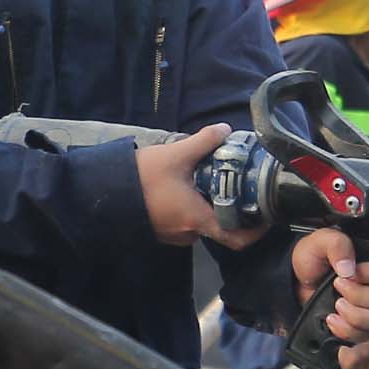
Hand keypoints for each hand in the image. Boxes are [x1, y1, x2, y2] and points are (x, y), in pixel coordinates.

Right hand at [138, 126, 259, 247]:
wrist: (100, 192)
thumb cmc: (141, 179)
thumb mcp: (176, 154)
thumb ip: (204, 142)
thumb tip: (225, 129)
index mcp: (198, 220)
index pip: (238, 238)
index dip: (258, 231)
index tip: (268, 215)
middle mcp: (188, 233)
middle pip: (220, 223)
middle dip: (229, 204)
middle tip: (237, 181)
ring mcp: (172, 234)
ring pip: (201, 219)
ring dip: (208, 202)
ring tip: (210, 177)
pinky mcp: (160, 228)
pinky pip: (184, 218)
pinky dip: (192, 204)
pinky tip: (188, 183)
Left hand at [289, 230, 368, 344]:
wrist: (299, 280)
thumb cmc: (314, 257)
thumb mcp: (320, 242)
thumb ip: (336, 245)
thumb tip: (348, 268)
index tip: (349, 274)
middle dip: (360, 298)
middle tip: (337, 288)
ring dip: (356, 317)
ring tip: (335, 306)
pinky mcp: (365, 323)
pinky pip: (368, 334)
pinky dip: (348, 331)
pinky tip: (332, 320)